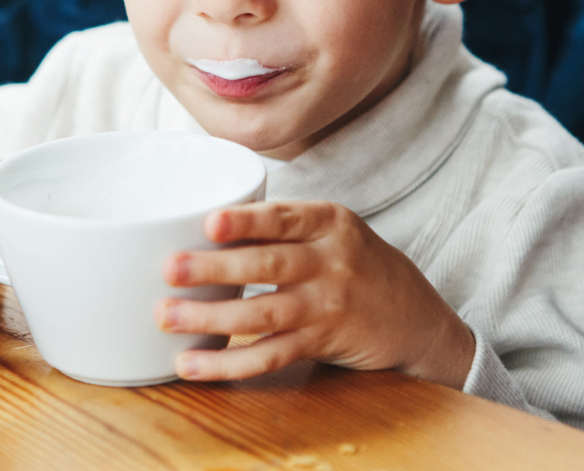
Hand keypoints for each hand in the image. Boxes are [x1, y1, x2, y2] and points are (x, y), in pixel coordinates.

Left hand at [155, 200, 474, 386]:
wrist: (417, 317)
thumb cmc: (356, 264)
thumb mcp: (333, 230)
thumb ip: (283, 224)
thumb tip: (199, 221)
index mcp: (329, 221)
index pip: (284, 217)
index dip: (247, 220)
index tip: (210, 223)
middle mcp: (331, 261)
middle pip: (269, 264)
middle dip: (216, 268)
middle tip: (170, 269)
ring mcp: (328, 306)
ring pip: (264, 313)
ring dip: (211, 318)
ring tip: (166, 316)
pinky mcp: (322, 343)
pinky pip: (270, 355)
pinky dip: (229, 363)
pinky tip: (192, 365)